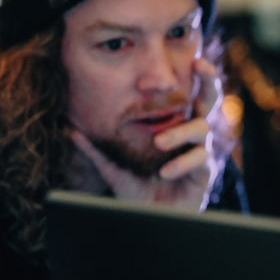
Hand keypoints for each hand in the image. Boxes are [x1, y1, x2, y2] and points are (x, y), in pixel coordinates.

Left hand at [71, 58, 224, 210]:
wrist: (153, 221)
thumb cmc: (140, 191)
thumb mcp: (114, 168)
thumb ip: (97, 150)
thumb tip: (70, 131)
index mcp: (175, 126)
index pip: (187, 95)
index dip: (193, 76)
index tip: (194, 57)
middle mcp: (193, 135)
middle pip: (209, 100)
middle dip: (208, 81)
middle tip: (201, 67)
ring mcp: (201, 152)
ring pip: (202, 129)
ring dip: (180, 132)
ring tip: (159, 143)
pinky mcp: (205, 173)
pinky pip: (199, 159)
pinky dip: (182, 163)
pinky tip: (165, 171)